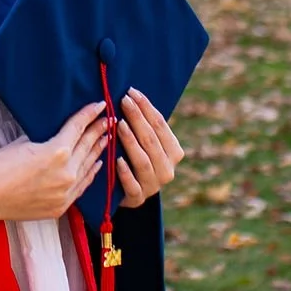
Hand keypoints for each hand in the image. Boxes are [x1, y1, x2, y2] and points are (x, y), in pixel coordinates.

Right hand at [0, 103, 106, 224]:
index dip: (89, 114)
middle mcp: (66, 173)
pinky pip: (81, 187)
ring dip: (98, 151)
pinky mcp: (60, 207)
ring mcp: (65, 192)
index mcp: (57, 152)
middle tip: (108, 119)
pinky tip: (97, 164)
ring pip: (88, 167)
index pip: (78, 128)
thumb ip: (47, 141)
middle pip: (87, 146)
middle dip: (98, 130)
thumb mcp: (24, 144)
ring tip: (106, 138)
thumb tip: (58, 138)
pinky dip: (90, 174)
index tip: (100, 105)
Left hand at [113, 86, 181, 207]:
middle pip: (152, 141)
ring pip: (143, 161)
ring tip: (118, 125)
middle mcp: (168, 170)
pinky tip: (116, 159)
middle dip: (137, 119)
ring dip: (131, 142)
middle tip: (123, 101)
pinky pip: (132, 186)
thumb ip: (145, 125)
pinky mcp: (137, 199)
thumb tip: (132, 94)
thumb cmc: (136, 158)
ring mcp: (153, 186)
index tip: (131, 92)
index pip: (161, 126)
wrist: (129, 193)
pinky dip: (125, 173)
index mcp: (174, 153)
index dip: (146, 108)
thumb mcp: (146, 143)